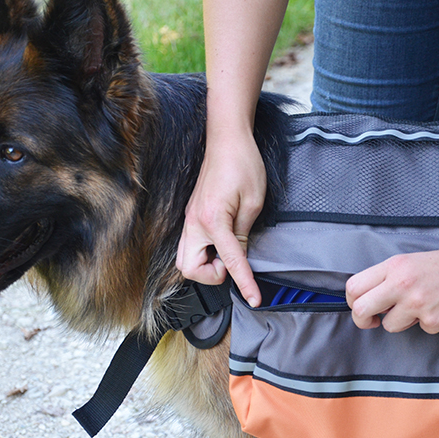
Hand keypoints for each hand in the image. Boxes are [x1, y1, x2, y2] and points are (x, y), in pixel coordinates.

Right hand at [176, 129, 265, 306]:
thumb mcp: (253, 203)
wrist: (227, 139)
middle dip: (210, 274)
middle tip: (231, 263)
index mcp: (212, 220)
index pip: (229, 262)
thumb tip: (239, 257)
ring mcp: (190, 218)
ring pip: (185, 259)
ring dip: (204, 264)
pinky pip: (190, 245)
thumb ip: (243, 235)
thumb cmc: (243, 164)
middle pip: (188, 268)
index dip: (244, 284)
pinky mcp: (192, 215)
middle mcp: (195, 222)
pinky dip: (203, 252)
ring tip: (227, 253)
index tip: (254, 299)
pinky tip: (222, 243)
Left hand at [345, 244, 438, 333]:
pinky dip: (429, 323)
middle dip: (363, 320)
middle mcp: (402, 283)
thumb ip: (388, 278)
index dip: (352, 301)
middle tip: (373, 321)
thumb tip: (369, 299)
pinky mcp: (434, 320)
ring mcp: (417, 303)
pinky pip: (420, 329)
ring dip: (402, 322)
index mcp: (394, 266)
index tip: (363, 306)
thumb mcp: (411, 262)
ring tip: (421, 307)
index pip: (354, 287)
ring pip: (389, 326)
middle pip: (360, 309)